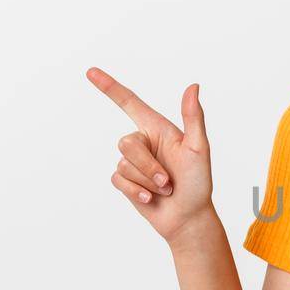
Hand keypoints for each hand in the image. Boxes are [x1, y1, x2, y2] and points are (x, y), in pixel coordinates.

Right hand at [86, 66, 215, 246]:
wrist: (188, 217)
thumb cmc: (198, 183)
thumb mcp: (199, 149)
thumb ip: (193, 118)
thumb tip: (193, 86)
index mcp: (158, 128)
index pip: (129, 102)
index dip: (109, 87)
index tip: (90, 72)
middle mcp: (143, 142)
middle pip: (126, 144)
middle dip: (148, 166)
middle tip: (169, 180)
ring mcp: (133, 162)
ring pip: (123, 164)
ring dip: (146, 181)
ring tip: (165, 189)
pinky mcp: (125, 181)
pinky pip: (118, 180)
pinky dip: (136, 191)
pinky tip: (151, 198)